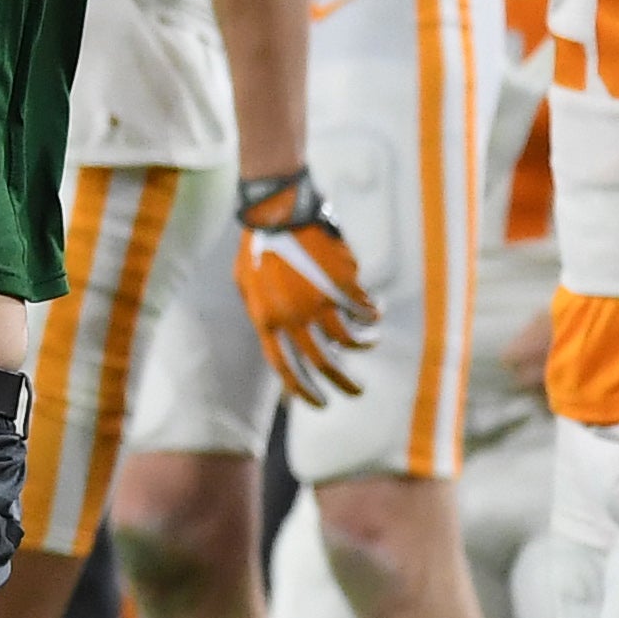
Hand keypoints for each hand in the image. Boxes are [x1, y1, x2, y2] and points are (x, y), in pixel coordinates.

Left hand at [235, 170, 377, 404]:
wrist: (277, 213)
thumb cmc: (257, 247)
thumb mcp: (245, 285)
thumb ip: (260, 311)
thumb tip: (278, 335)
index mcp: (265, 320)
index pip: (284, 367)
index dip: (303, 390)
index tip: (319, 404)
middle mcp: (292, 317)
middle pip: (323, 362)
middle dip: (343, 383)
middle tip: (357, 392)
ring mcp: (318, 301)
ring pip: (350, 340)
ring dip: (364, 345)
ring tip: (370, 341)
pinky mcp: (341, 284)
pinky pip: (362, 311)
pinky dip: (371, 316)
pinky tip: (374, 312)